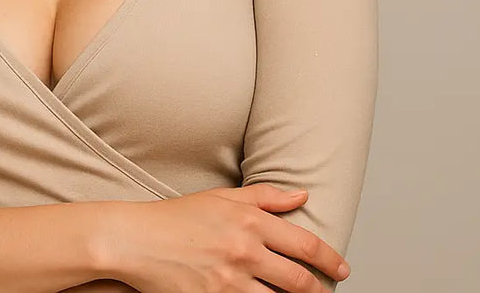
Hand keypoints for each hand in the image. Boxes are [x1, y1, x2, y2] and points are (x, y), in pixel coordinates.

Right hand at [102, 183, 349, 292]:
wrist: (137, 240)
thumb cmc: (178, 217)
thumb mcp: (224, 197)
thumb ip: (266, 196)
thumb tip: (302, 196)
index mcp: (249, 221)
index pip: (304, 244)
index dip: (330, 259)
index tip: (342, 269)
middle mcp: (244, 251)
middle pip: (298, 280)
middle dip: (318, 290)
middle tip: (326, 292)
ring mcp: (229, 281)